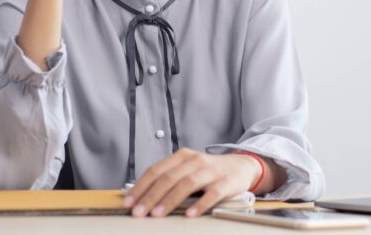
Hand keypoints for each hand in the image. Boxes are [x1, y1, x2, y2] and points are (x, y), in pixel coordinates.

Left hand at [124, 148, 260, 217]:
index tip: (128, 203)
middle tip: (138, 212)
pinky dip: (200, 204)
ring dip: (170, 200)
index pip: (156, 170)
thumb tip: (140, 197)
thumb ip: (168, 178)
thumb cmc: (209, 171)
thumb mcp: (187, 169)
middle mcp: (195, 161)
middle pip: (169, 177)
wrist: (241, 166)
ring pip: (187, 183)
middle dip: (150, 196)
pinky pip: (212, 194)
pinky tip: (190, 215)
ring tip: (157, 214)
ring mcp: (211, 171)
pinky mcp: (226, 182)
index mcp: (182, 156)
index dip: (140, 186)